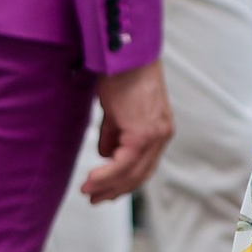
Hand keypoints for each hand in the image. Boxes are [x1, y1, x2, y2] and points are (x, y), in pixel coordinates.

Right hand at [84, 58, 173, 202]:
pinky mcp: (143, 133)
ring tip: (89, 193)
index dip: (124, 181)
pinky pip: (124, 164)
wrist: (125, 52)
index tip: (105, 190)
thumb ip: (115, 131)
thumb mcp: (117, 108)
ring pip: (132, 173)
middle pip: (140, 174)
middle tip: (95, 199)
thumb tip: (106, 153)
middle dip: (116, 190)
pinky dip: (107, 176)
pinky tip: (91, 181)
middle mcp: (162, 134)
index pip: (144, 164)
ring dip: (108, 186)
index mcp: (159, 128)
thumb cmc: (120, 72)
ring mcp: (155, 134)